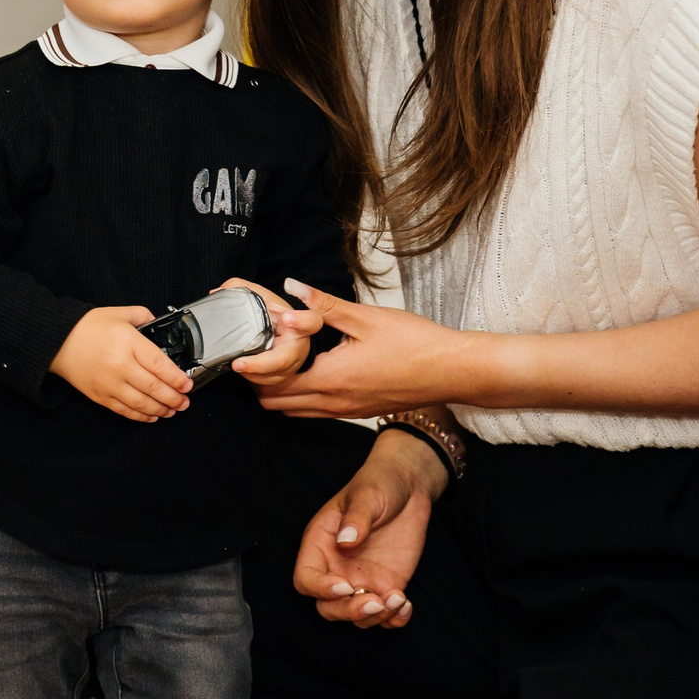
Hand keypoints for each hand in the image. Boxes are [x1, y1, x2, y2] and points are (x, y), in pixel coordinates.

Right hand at [50, 306, 192, 422]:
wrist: (57, 341)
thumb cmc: (87, 326)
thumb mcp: (119, 313)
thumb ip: (143, 316)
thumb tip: (158, 324)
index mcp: (128, 343)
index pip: (160, 365)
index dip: (177, 378)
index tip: (188, 384)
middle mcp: (120, 366)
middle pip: (154, 387)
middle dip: (174, 397)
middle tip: (185, 401)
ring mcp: (110, 383)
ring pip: (142, 403)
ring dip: (162, 409)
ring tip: (173, 410)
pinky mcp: (100, 396)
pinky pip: (125, 410)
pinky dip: (141, 415)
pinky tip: (152, 415)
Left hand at [219, 278, 329, 388]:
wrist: (281, 333)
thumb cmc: (273, 315)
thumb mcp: (261, 297)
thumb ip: (240, 289)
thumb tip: (216, 293)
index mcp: (300, 324)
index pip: (311, 321)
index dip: (302, 321)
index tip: (287, 318)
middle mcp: (300, 347)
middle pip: (285, 360)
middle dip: (261, 364)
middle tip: (238, 363)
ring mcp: (293, 366)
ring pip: (274, 377)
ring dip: (253, 374)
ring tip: (235, 365)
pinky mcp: (283, 379)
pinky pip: (269, 386)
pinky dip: (253, 380)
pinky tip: (242, 371)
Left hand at [254, 279, 489, 419]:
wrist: (453, 371)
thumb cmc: (415, 343)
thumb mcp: (365, 317)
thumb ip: (323, 305)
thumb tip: (291, 287)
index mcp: (330, 379)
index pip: (273, 384)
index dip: (254, 368)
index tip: (245, 348)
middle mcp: (333, 403)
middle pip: (277, 404)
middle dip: (260, 383)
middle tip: (256, 353)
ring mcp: (346, 411)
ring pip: (296, 411)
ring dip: (281, 391)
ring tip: (278, 360)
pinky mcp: (358, 411)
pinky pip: (317, 411)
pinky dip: (302, 396)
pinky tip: (308, 370)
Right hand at [292, 432, 444, 627]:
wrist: (408, 487)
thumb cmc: (378, 484)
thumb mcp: (367, 495)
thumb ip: (356, 518)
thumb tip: (346, 541)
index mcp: (321, 545)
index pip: (306, 578)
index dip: (320, 588)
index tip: (344, 586)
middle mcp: (337, 568)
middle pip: (328, 607)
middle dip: (349, 612)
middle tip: (375, 602)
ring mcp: (362, 580)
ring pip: (357, 617)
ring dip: (375, 618)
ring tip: (398, 599)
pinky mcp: (386, 586)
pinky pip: (385, 616)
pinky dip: (394, 620)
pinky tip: (406, 605)